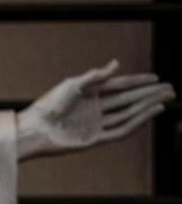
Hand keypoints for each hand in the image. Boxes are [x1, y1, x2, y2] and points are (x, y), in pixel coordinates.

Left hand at [16, 59, 173, 158]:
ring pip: (128, 114)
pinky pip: (121, 130)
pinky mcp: (95, 139)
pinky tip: (150, 113)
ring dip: (147, 107)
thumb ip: (97, 76)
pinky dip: (137, 122)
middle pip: (129, 100)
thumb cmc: (48, 105)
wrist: (34, 129)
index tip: (157, 79)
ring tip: (165, 99)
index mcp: (90, 93)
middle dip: (149, 94)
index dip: (139, 82)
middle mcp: (96, 109)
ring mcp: (96, 124)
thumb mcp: (73, 84)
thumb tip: (117, 64)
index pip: (120, 86)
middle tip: (170, 89)